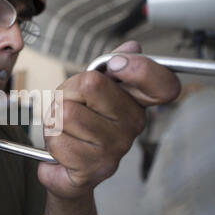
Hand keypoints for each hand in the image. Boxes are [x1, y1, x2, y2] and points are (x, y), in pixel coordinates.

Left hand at [39, 41, 180, 198]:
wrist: (65, 167)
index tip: (115, 66)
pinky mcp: (94, 168)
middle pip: (90, 84)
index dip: (141, 68)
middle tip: (69, 105)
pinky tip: (63, 147)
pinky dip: (51, 139)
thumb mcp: (90, 91)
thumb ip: (108, 68)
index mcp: (137, 102)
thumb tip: (133, 46)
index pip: (164, 85)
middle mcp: (133, 125)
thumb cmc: (79, 124)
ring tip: (64, 128)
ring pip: (67, 112)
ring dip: (54, 118)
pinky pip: (57, 138)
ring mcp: (115, 148)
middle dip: (67, 92)